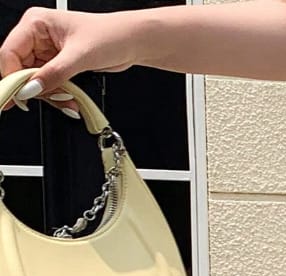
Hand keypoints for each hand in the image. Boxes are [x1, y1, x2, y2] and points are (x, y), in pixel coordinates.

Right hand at [0, 6, 140, 116]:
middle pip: (20, 69)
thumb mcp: (79, 57)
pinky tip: (70, 100)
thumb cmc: (110, 36)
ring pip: (35, 80)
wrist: (131, 42)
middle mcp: (38, 35)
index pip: (10, 53)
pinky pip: (49, 84)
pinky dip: (58, 95)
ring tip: (68, 101)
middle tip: (51, 100)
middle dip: (36, 89)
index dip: (13, 77)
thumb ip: (53, 74)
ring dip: (50, 95)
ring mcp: (47, 50)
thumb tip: (31, 88)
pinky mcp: (58, 63)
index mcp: (36, 23)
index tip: (21, 97)